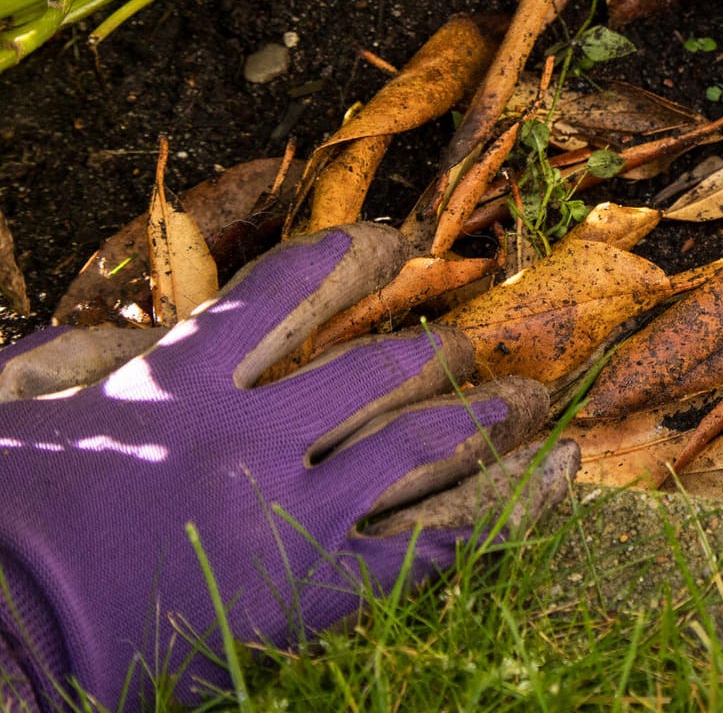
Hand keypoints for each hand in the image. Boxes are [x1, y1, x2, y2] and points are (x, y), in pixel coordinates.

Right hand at [0, 224, 575, 709]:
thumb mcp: (7, 419)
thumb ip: (62, 363)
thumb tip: (102, 339)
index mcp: (177, 382)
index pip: (289, 291)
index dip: (354, 258)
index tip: (396, 242)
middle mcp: (252, 434)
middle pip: (381, 371)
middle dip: (442, 354)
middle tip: (481, 348)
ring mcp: (292, 515)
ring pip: (424, 447)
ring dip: (489, 419)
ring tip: (534, 404)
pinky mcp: (316, 594)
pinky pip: (437, 542)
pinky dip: (506, 507)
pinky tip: (555, 479)